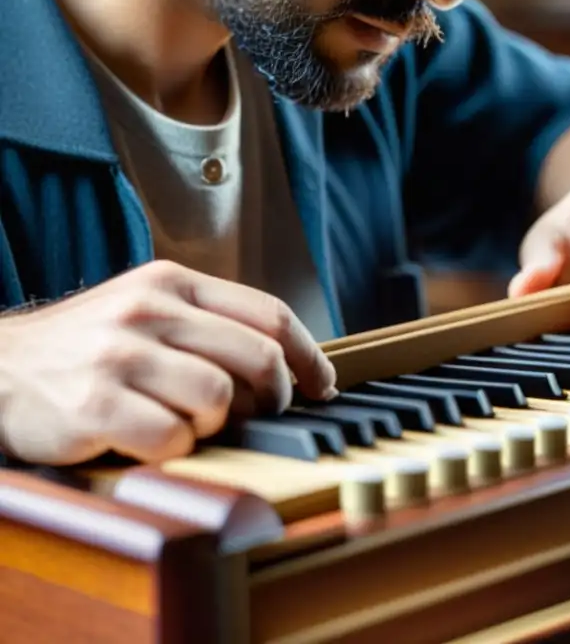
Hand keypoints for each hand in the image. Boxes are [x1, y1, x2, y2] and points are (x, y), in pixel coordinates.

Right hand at [0, 260, 336, 465]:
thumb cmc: (86, 348)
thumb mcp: (145, 309)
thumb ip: (208, 323)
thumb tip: (286, 362)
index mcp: (171, 283)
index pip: (270, 313)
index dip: (308, 355)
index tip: (321, 384)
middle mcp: (148, 310)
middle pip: (258, 357)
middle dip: (274, 395)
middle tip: (263, 414)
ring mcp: (120, 356)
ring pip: (218, 398)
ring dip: (214, 422)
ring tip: (185, 421)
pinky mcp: (95, 405)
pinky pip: (173, 437)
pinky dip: (174, 448)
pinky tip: (150, 439)